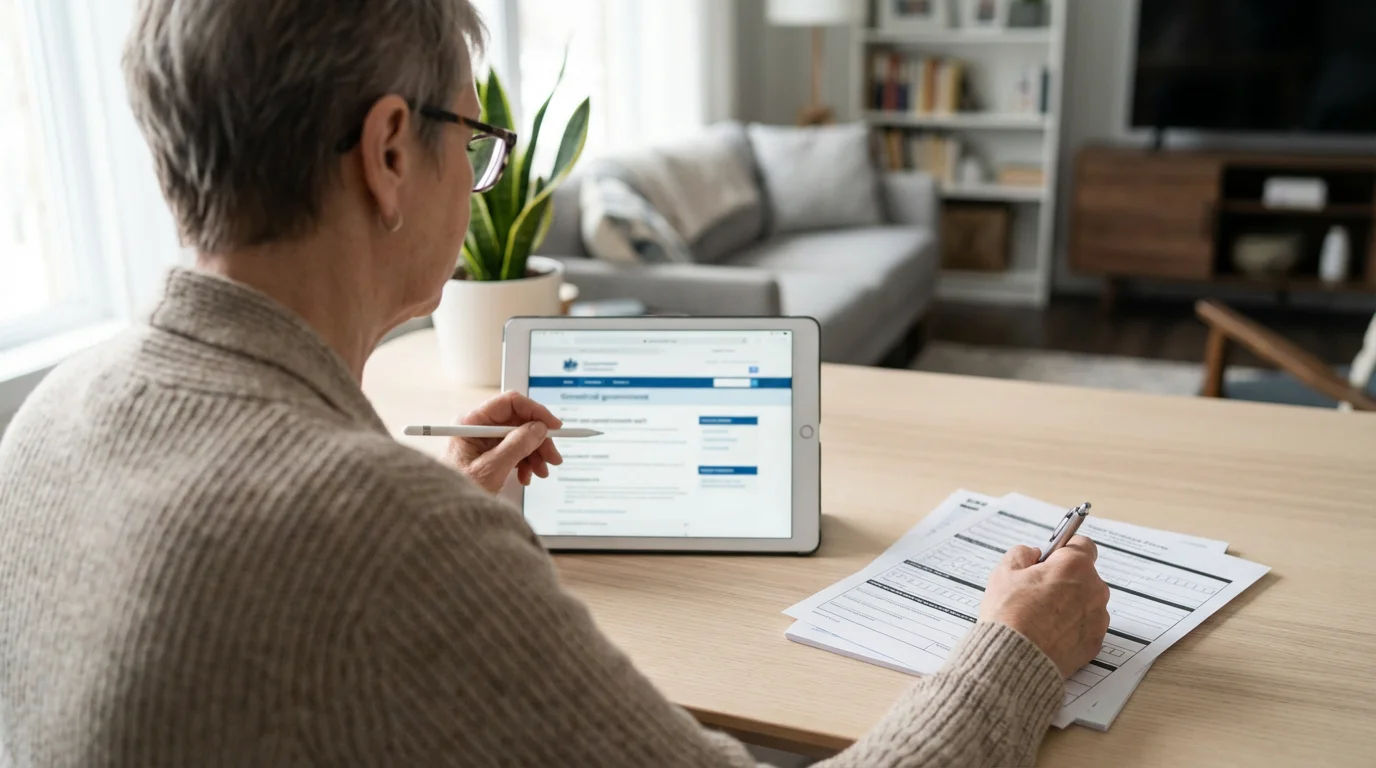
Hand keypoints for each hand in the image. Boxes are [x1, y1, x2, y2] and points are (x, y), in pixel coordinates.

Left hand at [443, 391, 563, 493]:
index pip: (510, 403)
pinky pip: (513, 450)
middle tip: (552, 457)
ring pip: (519, 437)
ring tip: (540, 472)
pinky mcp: (487, 454)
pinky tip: (526, 475)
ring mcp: (482, 441)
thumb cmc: (457, 495)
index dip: (535, 412)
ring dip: (534, 453)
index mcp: (472, 423)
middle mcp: (477, 427)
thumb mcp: (492, 469)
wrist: (449, 517)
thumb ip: (517, 445)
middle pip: (518, 421)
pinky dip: (525, 462)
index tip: (553, 426)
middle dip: (538, 440)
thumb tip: (538, 428)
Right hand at [978, 536, 1110, 678]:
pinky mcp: (1095, 643)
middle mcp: (1094, 589)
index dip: (1063, 550)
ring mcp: (1098, 618)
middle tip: (1037, 592)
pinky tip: (1048, 634)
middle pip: (1083, 576)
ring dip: (1069, 605)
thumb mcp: (1004, 572)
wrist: (1015, 658)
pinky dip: (1071, 628)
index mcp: (1075, 566)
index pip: (1082, 544)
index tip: (1051, 558)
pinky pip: (1085, 627)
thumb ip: (1022, 554)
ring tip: (1040, 617)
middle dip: (1064, 580)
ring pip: (1085, 602)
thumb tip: (1032, 554)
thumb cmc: (1010, 615)